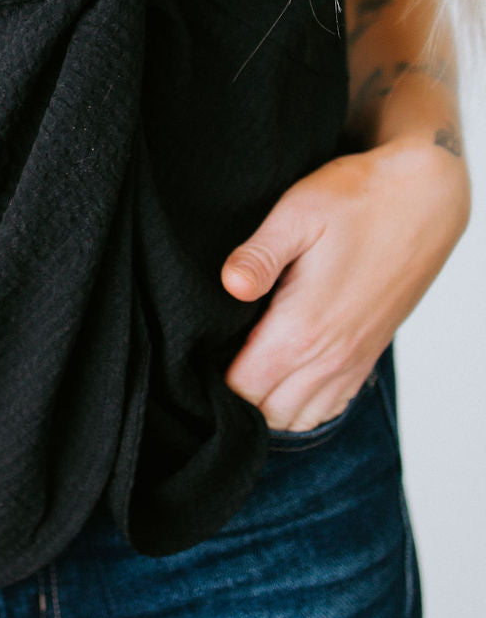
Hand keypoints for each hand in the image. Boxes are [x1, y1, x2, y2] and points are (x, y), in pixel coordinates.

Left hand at [220, 136, 470, 431]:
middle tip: (212, 358)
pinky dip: (301, 404)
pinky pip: (328, 408)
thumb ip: (260, 255)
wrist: (422, 199)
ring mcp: (352, 362)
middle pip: (266, 414)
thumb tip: (230, 284)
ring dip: (267, 404)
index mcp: (304, 329)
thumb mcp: (298, 213)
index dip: (211, 379)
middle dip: (235, 397)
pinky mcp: (367, 358)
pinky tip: (281, 373)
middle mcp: (330, 358)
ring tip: (244, 366)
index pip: (242, 389)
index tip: (195, 352)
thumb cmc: (356, 200)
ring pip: (298, 419)